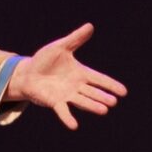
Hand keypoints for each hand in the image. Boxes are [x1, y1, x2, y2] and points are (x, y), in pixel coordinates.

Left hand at [6, 22, 128, 128]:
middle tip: (113, 102)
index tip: (124, 92)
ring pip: (82, 101)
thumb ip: (75, 39)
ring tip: (103, 110)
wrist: (27, 72)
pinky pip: (63, 111)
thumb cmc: (44, 60)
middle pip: (93, 92)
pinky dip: (68, 118)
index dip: (110, 85)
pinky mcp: (54, 102)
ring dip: (92, 106)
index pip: (99, 79)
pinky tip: (74, 126)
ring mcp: (66, 95)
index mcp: (80, 73)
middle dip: (103, 97)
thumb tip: (90, 26)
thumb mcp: (60, 47)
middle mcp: (76, 86)